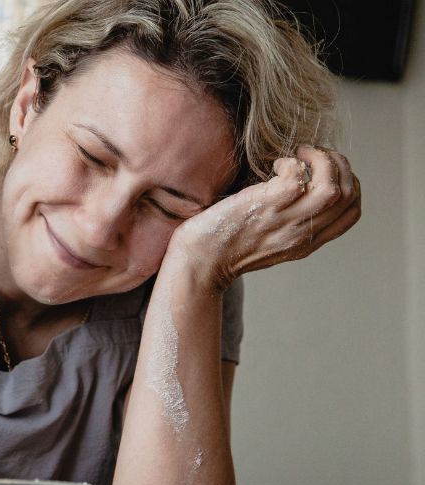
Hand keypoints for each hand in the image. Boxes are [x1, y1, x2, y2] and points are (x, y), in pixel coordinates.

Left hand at [167, 145, 360, 291]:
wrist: (198, 263)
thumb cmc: (224, 245)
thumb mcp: (270, 240)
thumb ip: (290, 222)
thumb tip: (299, 187)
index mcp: (307, 242)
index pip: (352, 212)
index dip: (351, 183)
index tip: (328, 171)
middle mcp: (302, 233)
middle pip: (348, 194)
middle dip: (339, 164)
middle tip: (313, 155)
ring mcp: (286, 221)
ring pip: (331, 186)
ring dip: (320, 160)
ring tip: (298, 155)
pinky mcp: (266, 207)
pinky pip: (296, 177)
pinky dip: (290, 163)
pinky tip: (273, 166)